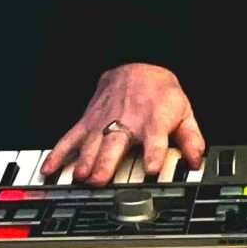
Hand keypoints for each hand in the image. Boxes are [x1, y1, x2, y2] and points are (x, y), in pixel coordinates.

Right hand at [43, 63, 206, 183]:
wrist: (136, 67)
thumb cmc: (159, 94)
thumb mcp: (183, 111)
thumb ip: (191, 138)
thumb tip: (197, 161)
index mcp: (153, 122)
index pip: (155, 139)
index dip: (153, 154)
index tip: (151, 168)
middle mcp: (126, 122)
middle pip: (115, 143)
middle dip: (107, 161)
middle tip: (101, 179)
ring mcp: (104, 122)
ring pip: (92, 143)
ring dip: (85, 160)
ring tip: (81, 177)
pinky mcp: (88, 122)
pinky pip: (70, 138)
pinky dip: (58, 153)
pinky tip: (49, 168)